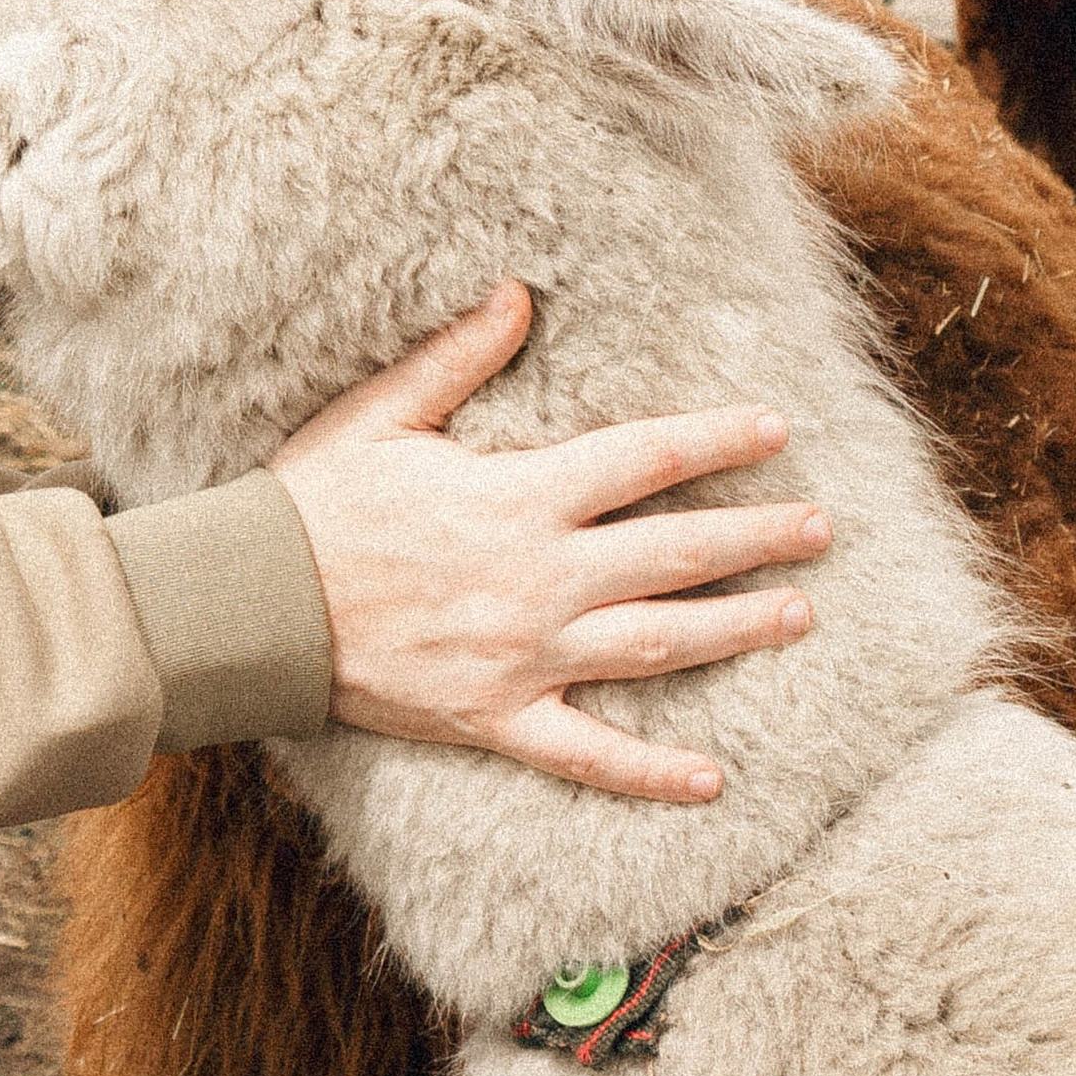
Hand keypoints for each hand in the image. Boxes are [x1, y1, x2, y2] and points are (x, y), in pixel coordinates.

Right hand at [270, 280, 828, 802]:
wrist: (252, 607)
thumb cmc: (314, 503)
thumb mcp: (384, 414)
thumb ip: (459, 358)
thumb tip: (518, 295)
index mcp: (519, 497)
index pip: (645, 461)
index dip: (718, 442)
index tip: (778, 429)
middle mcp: (540, 578)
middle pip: (675, 555)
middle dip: (758, 537)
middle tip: (822, 528)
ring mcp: (526, 656)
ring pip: (657, 646)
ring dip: (735, 629)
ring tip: (799, 614)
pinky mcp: (498, 718)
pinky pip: (590, 757)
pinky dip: (652, 773)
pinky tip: (712, 781)